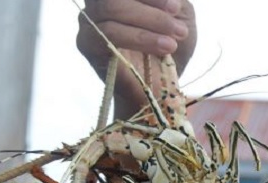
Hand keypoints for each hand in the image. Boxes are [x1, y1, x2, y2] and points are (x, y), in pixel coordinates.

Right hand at [76, 0, 196, 116]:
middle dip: (152, 10)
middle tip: (179, 30)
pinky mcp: (86, 43)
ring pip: (111, 8)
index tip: (176, 8)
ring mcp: (89, 21)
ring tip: (173, 43)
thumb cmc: (170, 47)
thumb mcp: (181, 16)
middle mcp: (99, 3)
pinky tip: (163, 48)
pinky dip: (139, 38)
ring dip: (149, 23)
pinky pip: (108, 32)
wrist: (160, 88)